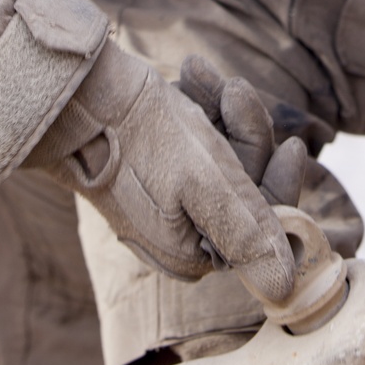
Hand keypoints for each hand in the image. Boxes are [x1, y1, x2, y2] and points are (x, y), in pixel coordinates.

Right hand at [24, 41, 297, 301]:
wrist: (70, 96)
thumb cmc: (141, 138)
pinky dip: (196, 107)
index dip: (281, 184)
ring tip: (197, 72)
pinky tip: (188, 75)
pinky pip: (193, 140)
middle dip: (243, 133)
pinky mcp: (149, 169)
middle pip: (241, 185)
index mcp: (193, 253)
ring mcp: (163, 202)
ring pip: (220, 155)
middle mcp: (178, 235)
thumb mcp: (205, 185)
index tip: (294, 144)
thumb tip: (287, 292)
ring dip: (219, 109)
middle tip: (233, 88)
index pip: (261, 227)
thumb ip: (248, 236)